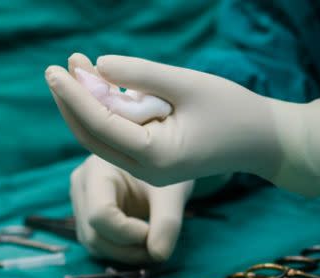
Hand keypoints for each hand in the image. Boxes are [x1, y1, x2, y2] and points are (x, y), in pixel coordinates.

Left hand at [47, 54, 319, 199]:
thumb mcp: (188, 84)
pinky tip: (96, 83)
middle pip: (93, 135)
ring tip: (73, 69)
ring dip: (85, 105)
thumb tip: (99, 64)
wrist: (265, 142)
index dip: (76, 96)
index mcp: (157, 158)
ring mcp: (147, 170)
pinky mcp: (151, 161)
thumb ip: (143, 75)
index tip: (56, 71)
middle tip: (54, 69)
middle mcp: (147, 170)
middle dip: (72, 101)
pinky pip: (117, 136)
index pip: (102, 125)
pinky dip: (104, 111)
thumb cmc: (234, 110)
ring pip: (101, 137)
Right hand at [70, 155, 192, 263]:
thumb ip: (167, 223)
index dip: (127, 233)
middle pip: (94, 234)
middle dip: (127, 249)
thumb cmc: (166, 167)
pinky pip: (97, 244)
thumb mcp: (171, 192)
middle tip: (158, 248)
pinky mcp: (86, 216)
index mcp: (96, 171)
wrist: (160, 160)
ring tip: (152, 246)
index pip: (100, 214)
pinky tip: (141, 244)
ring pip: (93, 244)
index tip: (153, 232)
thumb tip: (158, 255)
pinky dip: (120, 251)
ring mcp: (80, 202)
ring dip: (124, 254)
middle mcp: (81, 187)